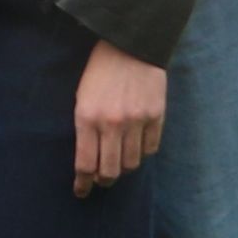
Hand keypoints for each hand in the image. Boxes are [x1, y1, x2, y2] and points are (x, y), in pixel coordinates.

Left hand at [70, 41, 170, 191]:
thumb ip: (85, 127)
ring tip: (118, 165)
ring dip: (123, 168)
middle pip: (109, 170)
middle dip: (103, 181)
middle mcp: (112, 123)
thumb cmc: (99, 72)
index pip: (85, 163)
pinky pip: (150, 148)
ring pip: (131, 163)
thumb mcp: (81, 97)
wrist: (130, 45)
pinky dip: (142, 153)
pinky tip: (136, 149)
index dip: (83, 183)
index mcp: (86, 117)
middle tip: (101, 182)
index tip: (81, 192)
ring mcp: (136, 120)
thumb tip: (88, 160)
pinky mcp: (156, 116)